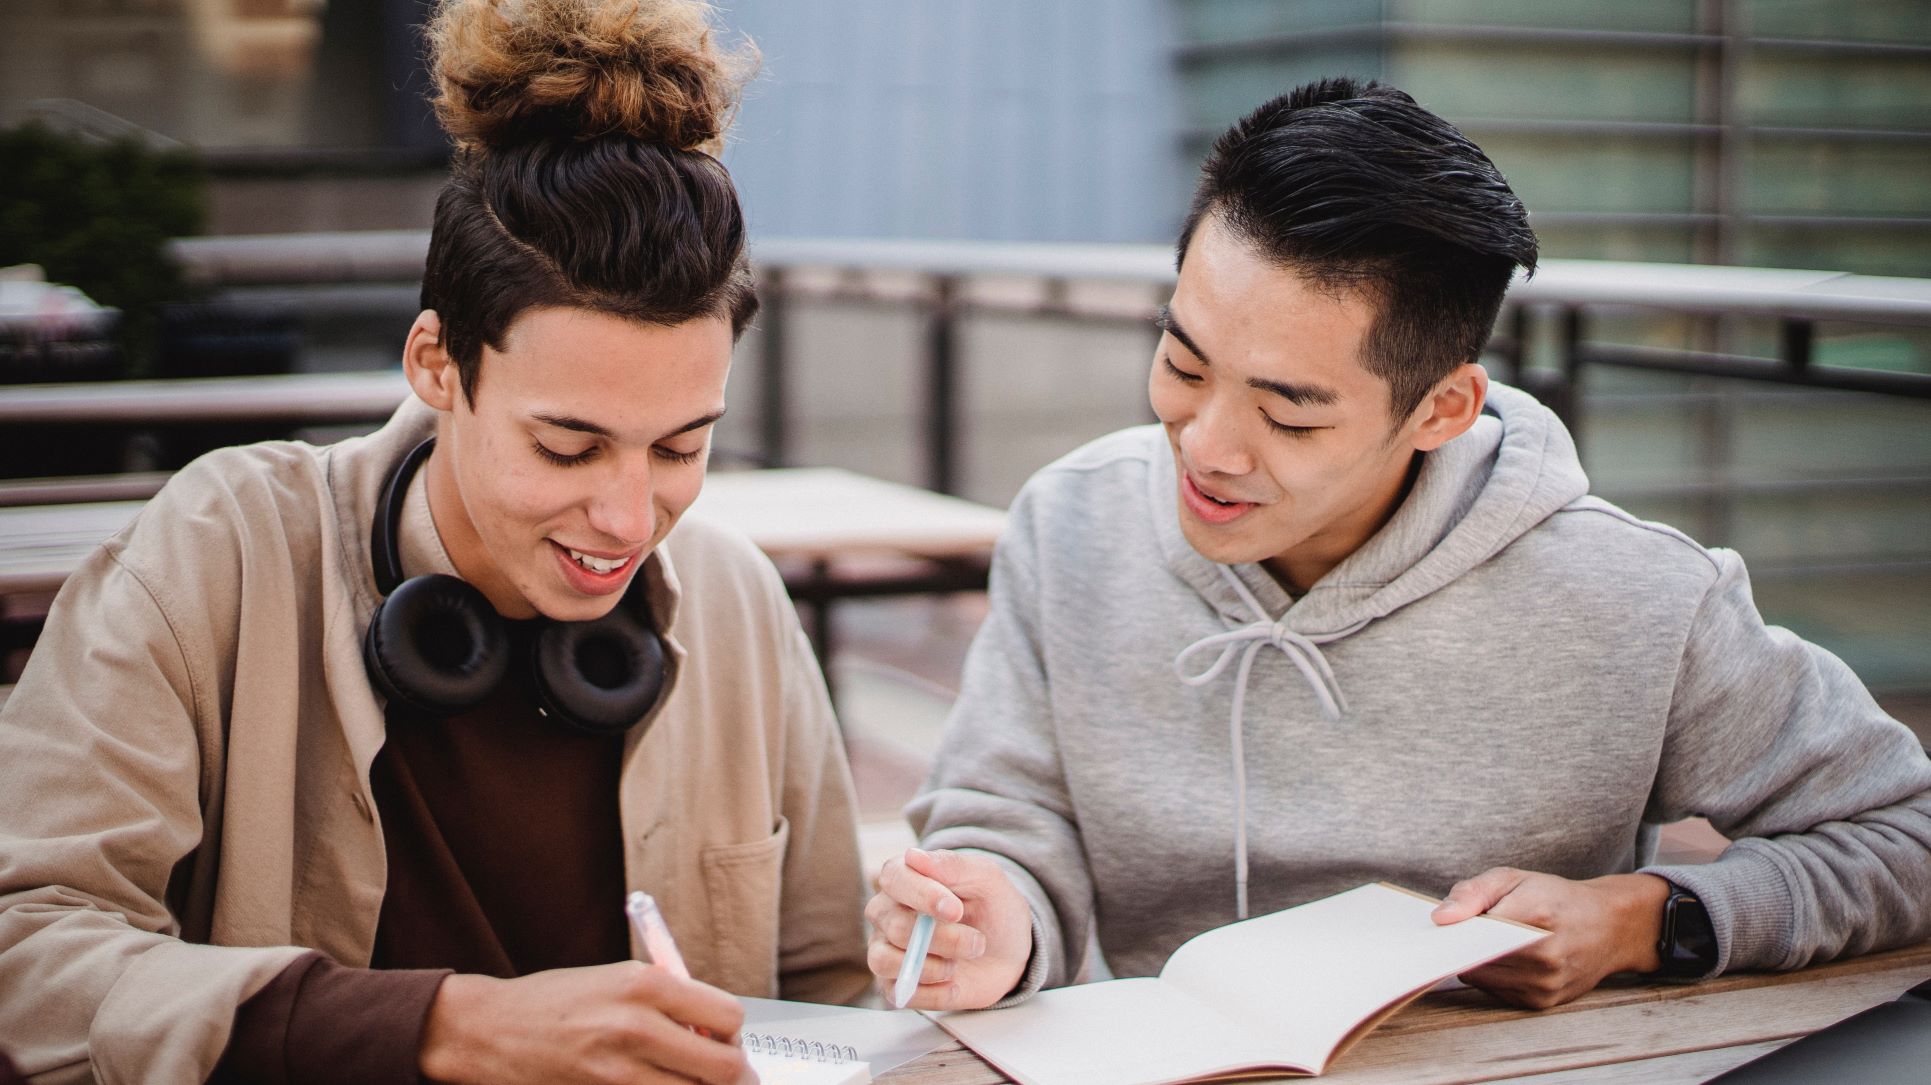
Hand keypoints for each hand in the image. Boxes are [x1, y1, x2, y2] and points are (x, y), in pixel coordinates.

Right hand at [417, 961, 753, 1084]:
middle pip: (724, 1067)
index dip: (731, 1032)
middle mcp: (637, 1026)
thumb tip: (723, 1030)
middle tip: (720, 1070)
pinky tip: (653, 1084)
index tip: (721, 1037)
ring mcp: (618, 1072)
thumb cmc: (560, 1000)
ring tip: (683, 1077)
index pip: (728, 1017)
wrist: (491, 1029)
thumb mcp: (618, 978)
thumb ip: (672, 999)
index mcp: (646, 984)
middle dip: (730, 1071)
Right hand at [865, 848, 1032, 1010]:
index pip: (894, 879)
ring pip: (885, 961)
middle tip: (976, 942)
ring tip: (960, 963)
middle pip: (895, 926)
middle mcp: (887, 912)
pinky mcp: (894, 984)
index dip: (923, 895)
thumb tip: (914, 856)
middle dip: (942, 938)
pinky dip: (934, 992)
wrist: (1006, 950)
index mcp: (905, 877)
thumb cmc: (992, 908)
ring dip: (931, 967)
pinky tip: (955, 983)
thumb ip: (954, 866)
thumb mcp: (987, 879)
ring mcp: (886, 949)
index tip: (955, 910)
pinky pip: (899, 993)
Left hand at [1432, 868, 1670, 1008]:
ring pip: (1480, 978)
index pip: (1477, 931)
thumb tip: (1440, 918)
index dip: (1457, 930)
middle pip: (1475, 957)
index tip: (1444, 926)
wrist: (1609, 927)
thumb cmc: (1556, 898)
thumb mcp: (1513, 879)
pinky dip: (1492, 976)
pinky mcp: (1543, 1002)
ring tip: (1496, 942)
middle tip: (1472, 930)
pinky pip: (1495, 991)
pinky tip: (1508, 959)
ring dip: (1477, 962)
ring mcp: (1546, 983)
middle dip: (1465, 944)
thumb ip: (1473, 893)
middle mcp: (1545, 955)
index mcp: (1537, 915)